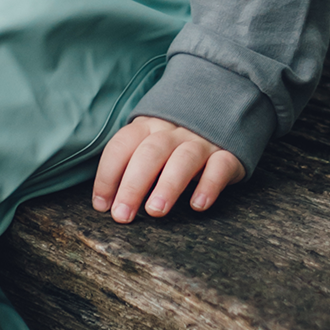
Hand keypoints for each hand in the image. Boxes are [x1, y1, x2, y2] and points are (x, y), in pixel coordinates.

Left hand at [92, 115, 244, 222]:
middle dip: (133, 185)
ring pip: (184, 159)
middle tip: (122, 215)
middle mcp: (173, 132)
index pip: (122, 146)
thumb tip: (105, 203)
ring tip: (155, 210)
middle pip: (150, 153)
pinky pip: (220, 166)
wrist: (223, 113)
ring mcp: (202, 141)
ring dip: (168, 185)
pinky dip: (209, 185)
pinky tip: (198, 205)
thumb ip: (130, 166)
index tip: (102, 205)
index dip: (108, 174)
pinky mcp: (228, 154)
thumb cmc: (174, 144)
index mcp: (148, 127)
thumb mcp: (150, 144)